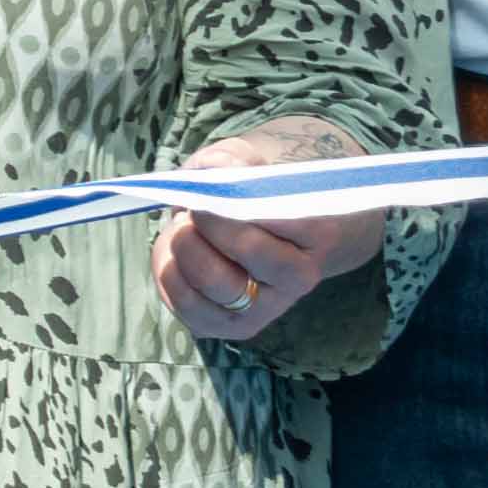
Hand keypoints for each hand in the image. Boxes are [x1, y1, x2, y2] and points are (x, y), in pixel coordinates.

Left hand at [149, 120, 379, 336]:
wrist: (264, 235)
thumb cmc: (257, 192)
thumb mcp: (249, 161)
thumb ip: (231, 161)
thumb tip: (209, 172)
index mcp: (319, 231)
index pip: (281, 218)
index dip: (235, 202)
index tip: (208, 190)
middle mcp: (298, 277)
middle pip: (247, 251)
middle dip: (207, 223)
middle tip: (193, 208)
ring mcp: (265, 308)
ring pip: (214, 281)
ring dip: (184, 248)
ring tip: (182, 230)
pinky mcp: (230, 326)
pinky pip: (188, 306)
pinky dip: (169, 274)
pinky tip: (173, 254)